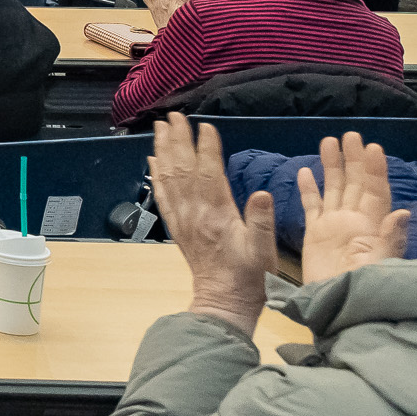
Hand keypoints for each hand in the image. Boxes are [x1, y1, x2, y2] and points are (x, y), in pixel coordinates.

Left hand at [151, 115, 274, 331]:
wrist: (223, 300)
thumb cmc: (250, 276)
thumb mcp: (264, 250)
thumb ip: (262, 221)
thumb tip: (261, 193)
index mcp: (217, 215)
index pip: (208, 173)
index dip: (206, 148)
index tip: (205, 125)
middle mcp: (194, 212)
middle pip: (183, 168)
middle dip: (178, 139)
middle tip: (174, 115)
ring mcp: (181, 218)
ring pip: (168, 177)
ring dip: (163, 150)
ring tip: (160, 127)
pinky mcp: (176, 226)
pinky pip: (161, 195)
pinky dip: (156, 174)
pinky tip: (153, 159)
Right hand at [298, 132, 411, 284]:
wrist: (339, 309)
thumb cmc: (362, 289)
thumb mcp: (380, 265)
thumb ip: (390, 239)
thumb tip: (403, 213)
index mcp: (371, 225)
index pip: (374, 191)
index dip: (374, 169)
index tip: (372, 147)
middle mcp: (353, 221)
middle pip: (354, 184)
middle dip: (353, 159)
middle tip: (350, 135)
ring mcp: (334, 226)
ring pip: (333, 189)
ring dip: (332, 166)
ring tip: (328, 142)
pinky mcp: (315, 235)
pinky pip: (312, 206)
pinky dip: (309, 189)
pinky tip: (305, 172)